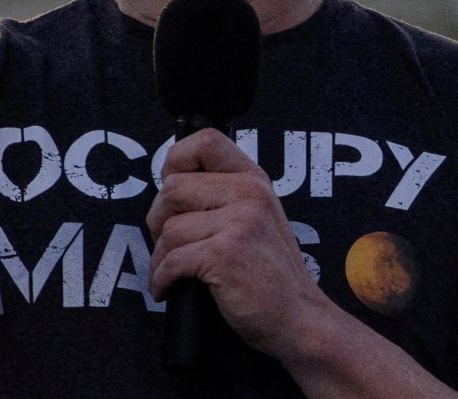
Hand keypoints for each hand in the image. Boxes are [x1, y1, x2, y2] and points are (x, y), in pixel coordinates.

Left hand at [146, 128, 334, 357]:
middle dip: (159, 220)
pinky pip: (171, 260)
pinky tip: (169, 289)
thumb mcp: (258, 218)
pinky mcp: (225, 254)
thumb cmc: (271, 275)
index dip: (176, 159)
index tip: (172, 188)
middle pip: (172, 188)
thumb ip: (225, 196)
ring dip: (159, 257)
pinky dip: (162, 279)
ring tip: (171, 274)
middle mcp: (248, 193)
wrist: (298, 317)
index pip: (206, 140)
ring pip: (169, 229)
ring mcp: (239, 222)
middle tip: (168, 244)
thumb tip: (170, 187)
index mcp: (254, 180)